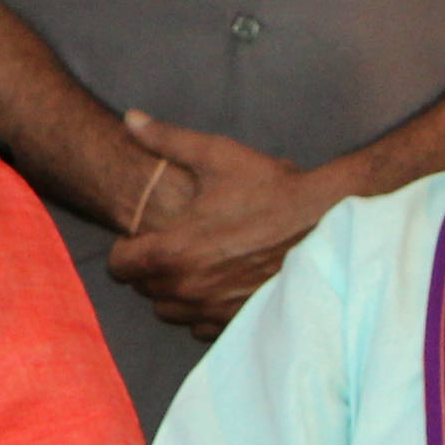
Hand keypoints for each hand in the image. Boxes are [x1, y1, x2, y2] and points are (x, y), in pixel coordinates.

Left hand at [105, 113, 353, 335]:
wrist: (324, 221)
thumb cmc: (269, 188)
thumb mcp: (217, 157)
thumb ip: (166, 139)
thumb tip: (129, 117)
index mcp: (173, 250)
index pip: (120, 266)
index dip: (126, 249)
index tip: (142, 237)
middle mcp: (188, 287)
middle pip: (143, 288)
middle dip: (150, 268)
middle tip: (170, 246)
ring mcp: (212, 309)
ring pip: (169, 311)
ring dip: (172, 291)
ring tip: (192, 265)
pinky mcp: (236, 321)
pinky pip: (199, 326)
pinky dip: (201, 310)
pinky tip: (216, 284)